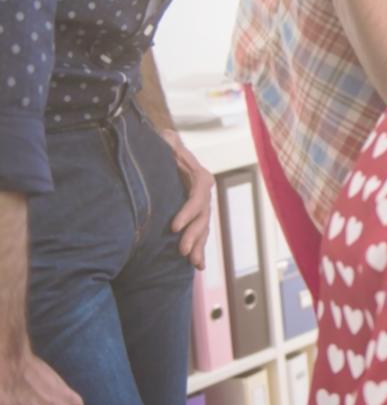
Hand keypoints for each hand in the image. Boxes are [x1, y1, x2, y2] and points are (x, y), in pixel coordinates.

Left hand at [160, 128, 212, 269]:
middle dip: (194, 235)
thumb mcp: (167, 141)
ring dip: (199, 246)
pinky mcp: (194, 217)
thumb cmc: (164, 148)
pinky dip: (200, 250)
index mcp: (201, 177)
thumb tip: (168, 137)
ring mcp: (201, 207)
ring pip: (204, 228)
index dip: (188, 213)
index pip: (198, 197)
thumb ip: (169, 141)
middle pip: (203, 217)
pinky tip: (198, 266)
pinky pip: (200, 234)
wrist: (165, 156)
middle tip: (182, 250)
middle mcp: (204, 194)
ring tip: (193, 263)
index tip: (174, 227)